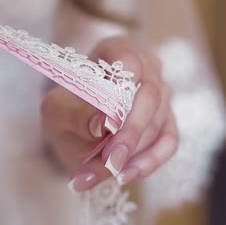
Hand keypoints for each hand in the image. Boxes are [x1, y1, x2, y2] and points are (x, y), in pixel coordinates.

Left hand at [41, 37, 177, 191]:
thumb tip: (104, 122)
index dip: (122, 87)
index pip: (129, 60)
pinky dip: (150, 161)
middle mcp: (147, 69)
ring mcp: (162, 96)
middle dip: (131, 131)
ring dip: (132, 152)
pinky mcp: (168, 123)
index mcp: (119, 51)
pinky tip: (126, 175)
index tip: (109, 120)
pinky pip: (169, 142)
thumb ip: (77, 114)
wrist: (74, 131)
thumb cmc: (67, 112)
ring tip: (100, 173)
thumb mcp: (57, 110)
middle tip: (110, 160)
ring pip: (159, 122)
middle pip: (151, 95)